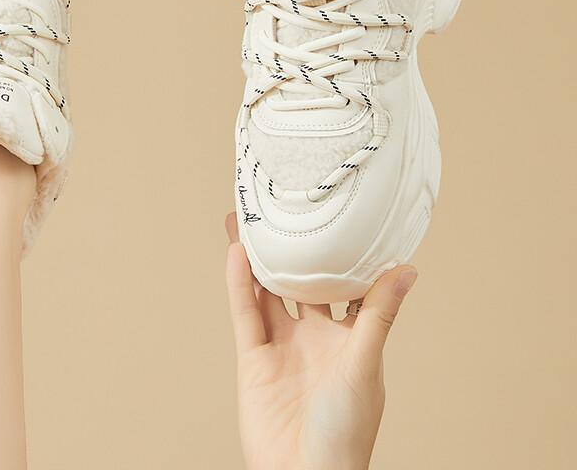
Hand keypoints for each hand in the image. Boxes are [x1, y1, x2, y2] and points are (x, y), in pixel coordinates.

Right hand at [224, 213, 416, 469]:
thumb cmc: (347, 431)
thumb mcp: (365, 363)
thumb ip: (379, 314)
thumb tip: (408, 269)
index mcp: (348, 338)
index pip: (346, 287)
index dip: (342, 256)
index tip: (340, 219)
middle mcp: (314, 337)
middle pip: (300, 283)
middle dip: (293, 251)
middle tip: (284, 212)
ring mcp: (282, 345)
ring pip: (266, 291)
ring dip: (257, 258)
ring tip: (249, 221)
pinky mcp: (254, 357)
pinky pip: (247, 312)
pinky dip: (240, 283)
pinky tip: (237, 252)